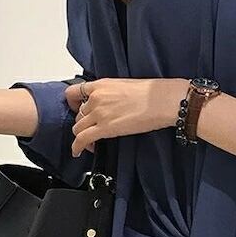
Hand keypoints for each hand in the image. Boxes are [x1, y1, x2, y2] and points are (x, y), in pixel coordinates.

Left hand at [69, 77, 188, 156]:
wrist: (162, 100)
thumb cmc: (153, 93)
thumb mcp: (125, 85)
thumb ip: (111, 94)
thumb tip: (111, 104)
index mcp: (101, 85)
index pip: (74, 92)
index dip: (73, 104)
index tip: (77, 109)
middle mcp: (96, 98)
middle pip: (78, 114)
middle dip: (83, 124)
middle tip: (91, 130)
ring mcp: (99, 113)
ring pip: (78, 128)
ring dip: (82, 136)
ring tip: (90, 143)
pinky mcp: (105, 128)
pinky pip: (82, 139)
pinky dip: (77, 147)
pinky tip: (78, 151)